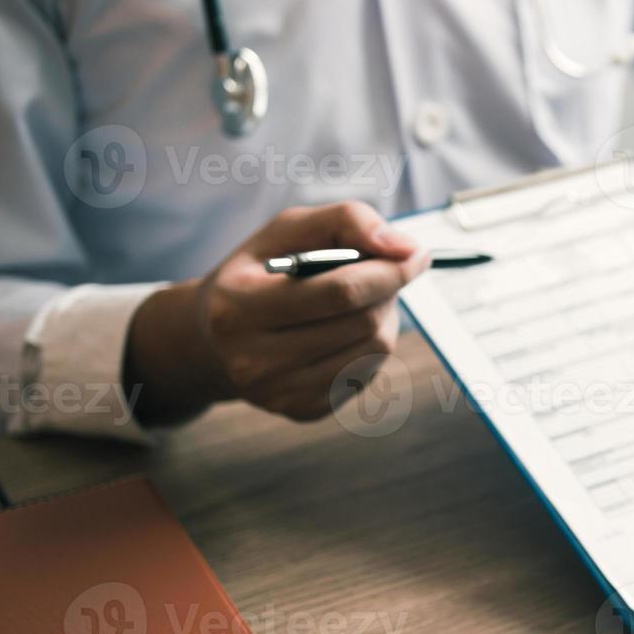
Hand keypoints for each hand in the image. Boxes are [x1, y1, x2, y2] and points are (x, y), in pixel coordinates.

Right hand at [124, 201, 429, 425]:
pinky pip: (367, 374)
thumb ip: (347, 222)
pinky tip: (346, 332)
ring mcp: (277, 393)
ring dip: (383, 318)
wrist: (216, 337)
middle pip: (362, 324)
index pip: (339, 293)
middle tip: (383, 274)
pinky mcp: (301, 411)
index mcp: (239, 307)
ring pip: (374, 351)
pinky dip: (371, 346)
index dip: (389, 272)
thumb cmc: (262, 272)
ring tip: (359, 302)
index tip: (417, 254)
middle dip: (386, 292)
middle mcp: (253, 360)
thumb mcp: (289, 230)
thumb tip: (405, 249)